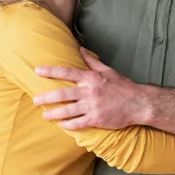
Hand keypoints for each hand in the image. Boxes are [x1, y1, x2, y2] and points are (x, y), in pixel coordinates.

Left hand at [33, 48, 148, 129]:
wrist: (138, 103)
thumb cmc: (122, 86)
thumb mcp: (107, 71)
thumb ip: (91, 61)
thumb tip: (79, 49)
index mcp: (91, 78)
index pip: (67, 72)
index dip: (51, 71)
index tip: (37, 70)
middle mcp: (90, 91)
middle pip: (63, 94)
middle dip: (46, 97)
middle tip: (35, 100)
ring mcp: (93, 106)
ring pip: (68, 111)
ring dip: (54, 113)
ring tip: (44, 115)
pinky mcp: (97, 119)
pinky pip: (78, 123)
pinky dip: (68, 125)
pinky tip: (61, 125)